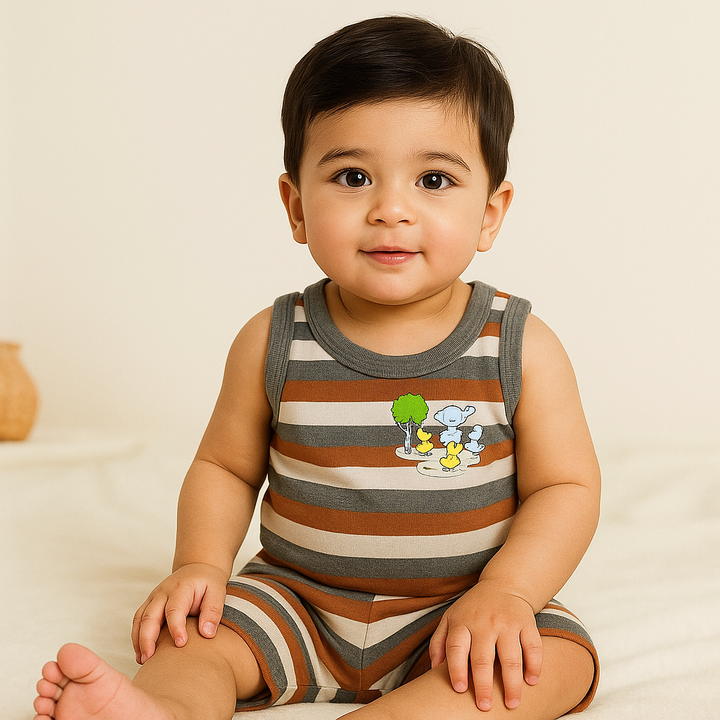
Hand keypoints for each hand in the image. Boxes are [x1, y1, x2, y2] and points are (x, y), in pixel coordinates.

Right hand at [131, 563, 228, 664]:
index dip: (176, 627)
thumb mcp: (217, 591)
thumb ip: (213, 611)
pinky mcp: (149, 604)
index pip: (175, 609)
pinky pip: (138, 620)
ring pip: (140, 618)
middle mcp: (163, 592)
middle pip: (150, 615)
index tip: (181, 644)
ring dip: (139, 640)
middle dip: (148, 638)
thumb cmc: (208, 583)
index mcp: (181, 587)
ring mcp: (154, 597)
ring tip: (143, 660)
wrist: (198, 569)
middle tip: (150, 658)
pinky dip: (136, 637)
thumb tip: (207, 634)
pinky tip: (141, 653)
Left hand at [428, 581, 542, 710]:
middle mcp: (484, 622)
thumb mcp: (450, 618)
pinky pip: (533, 647)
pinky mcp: (526, 622)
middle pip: (482, 658)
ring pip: (510, 658)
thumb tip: (433, 670)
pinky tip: (531, 681)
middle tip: (484, 706)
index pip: (456, 648)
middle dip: (484, 685)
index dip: (456, 669)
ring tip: (511, 704)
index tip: (460, 689)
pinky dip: (534, 665)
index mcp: (462, 622)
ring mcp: (506, 622)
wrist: (503, 584)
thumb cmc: (473, 608)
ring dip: (512, 684)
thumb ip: (439, 641)